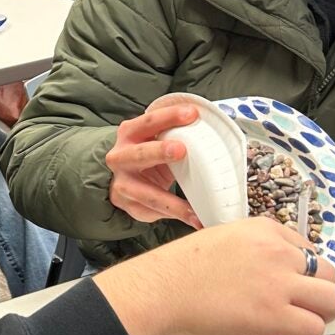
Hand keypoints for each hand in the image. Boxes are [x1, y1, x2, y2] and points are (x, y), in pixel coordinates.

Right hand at [96, 217, 334, 334]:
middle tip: (299, 306)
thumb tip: (270, 274)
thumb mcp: (223, 239)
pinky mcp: (273, 314)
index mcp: (265, 230)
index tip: (288, 285)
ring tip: (299, 322)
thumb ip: (254, 250)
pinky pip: (314, 328)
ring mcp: (278, 283)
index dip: (302, 272)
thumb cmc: (181, 270)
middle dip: (318, 291)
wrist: (162, 288)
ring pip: (333, 299)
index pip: (308, 249)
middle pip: (328, 272)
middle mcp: (278, 252)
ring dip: (320, 314)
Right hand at [105, 101, 204, 229]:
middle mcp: (121, 158)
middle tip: (181, 150)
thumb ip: (173, 134)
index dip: (169, 116)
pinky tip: (194, 220)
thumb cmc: (146, 154)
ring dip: (171, 203)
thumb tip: (213, 128)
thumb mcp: (153, 139)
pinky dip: (176, 217)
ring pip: (146, 194)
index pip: (148, 121)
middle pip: (139, 154)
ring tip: (192, 211)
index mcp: (129, 134)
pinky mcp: (130, 205)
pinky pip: (153, 212)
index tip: (192, 114)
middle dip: (159, 151)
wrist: (121, 179)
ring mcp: (122, 184)